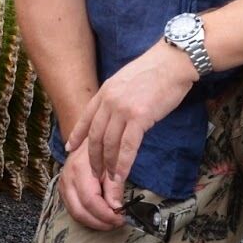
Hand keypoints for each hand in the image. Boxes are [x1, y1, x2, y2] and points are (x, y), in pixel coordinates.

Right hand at [56, 127, 126, 230]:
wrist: (86, 137)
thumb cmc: (102, 149)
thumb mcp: (112, 164)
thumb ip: (114, 187)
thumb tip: (117, 208)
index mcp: (79, 171)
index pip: (91, 201)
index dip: (106, 214)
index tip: (121, 218)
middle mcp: (67, 179)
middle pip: (80, 212)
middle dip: (100, 222)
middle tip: (116, 223)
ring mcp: (62, 185)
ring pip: (75, 214)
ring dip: (94, 222)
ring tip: (110, 222)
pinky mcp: (63, 190)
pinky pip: (73, 210)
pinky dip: (87, 217)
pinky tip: (100, 216)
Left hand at [67, 41, 196, 185]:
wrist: (173, 61)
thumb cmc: (156, 70)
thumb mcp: (126, 79)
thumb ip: (117, 97)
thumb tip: (116, 113)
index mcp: (105, 91)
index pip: (85, 117)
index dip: (77, 135)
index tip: (70, 148)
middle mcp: (109, 101)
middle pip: (95, 136)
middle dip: (93, 158)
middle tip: (94, 175)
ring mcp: (122, 109)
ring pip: (109, 145)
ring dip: (108, 166)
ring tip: (109, 181)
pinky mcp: (139, 117)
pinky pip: (127, 147)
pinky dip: (123, 165)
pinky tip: (121, 176)